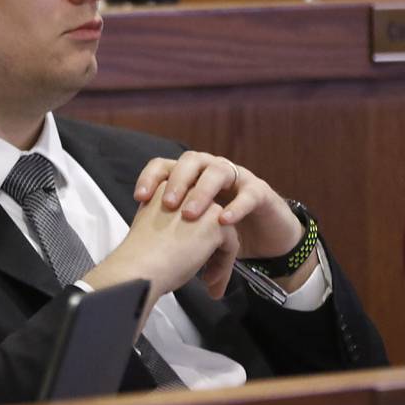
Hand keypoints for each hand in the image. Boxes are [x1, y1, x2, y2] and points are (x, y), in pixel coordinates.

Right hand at [84, 182, 238, 313]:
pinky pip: (231, 244)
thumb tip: (180, 237)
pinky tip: (209, 279)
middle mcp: (185, 192)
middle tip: (204, 270)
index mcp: (165, 190)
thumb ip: (166, 222)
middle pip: (207, 217)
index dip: (191, 234)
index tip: (184, 255)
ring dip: (218, 256)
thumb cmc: (138, 256)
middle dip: (208, 246)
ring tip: (209, 279)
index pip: (190, 207)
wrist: (139, 267)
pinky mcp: (214, 223)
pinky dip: (224, 265)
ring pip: (222, 230)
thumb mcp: (149, 226)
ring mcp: (201, 205)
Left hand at [133, 151, 302, 260]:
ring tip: (191, 215)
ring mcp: (237, 177)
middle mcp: (211, 169)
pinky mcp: (260, 192)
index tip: (140, 199)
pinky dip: (236, 206)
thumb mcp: (191, 227)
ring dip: (202, 192)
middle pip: (191, 161)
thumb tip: (140, 243)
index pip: (165, 165)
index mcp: (191, 175)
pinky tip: (223, 221)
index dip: (150, 178)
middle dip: (177, 181)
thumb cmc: (220, 230)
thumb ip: (170, 225)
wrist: (264, 238)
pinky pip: (248, 193)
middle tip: (168, 205)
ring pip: (218, 172)